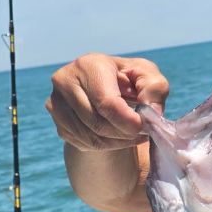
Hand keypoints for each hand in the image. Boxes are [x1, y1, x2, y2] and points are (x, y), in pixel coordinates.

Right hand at [46, 53, 168, 150]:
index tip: (144, 127)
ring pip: (91, 137)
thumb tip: (151, 112)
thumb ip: (155, 89)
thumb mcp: (149, 77)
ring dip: (118, 141)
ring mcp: (57, 103)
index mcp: (88, 65)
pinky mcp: (58, 123)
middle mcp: (65, 81)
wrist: (107, 91)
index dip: (127, 120)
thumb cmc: (130, 81)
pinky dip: (107, 146)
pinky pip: (85, 144)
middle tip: (142, 131)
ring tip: (133, 134)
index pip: (105, 102)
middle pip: (97, 122)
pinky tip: (119, 136)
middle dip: (124, 132)